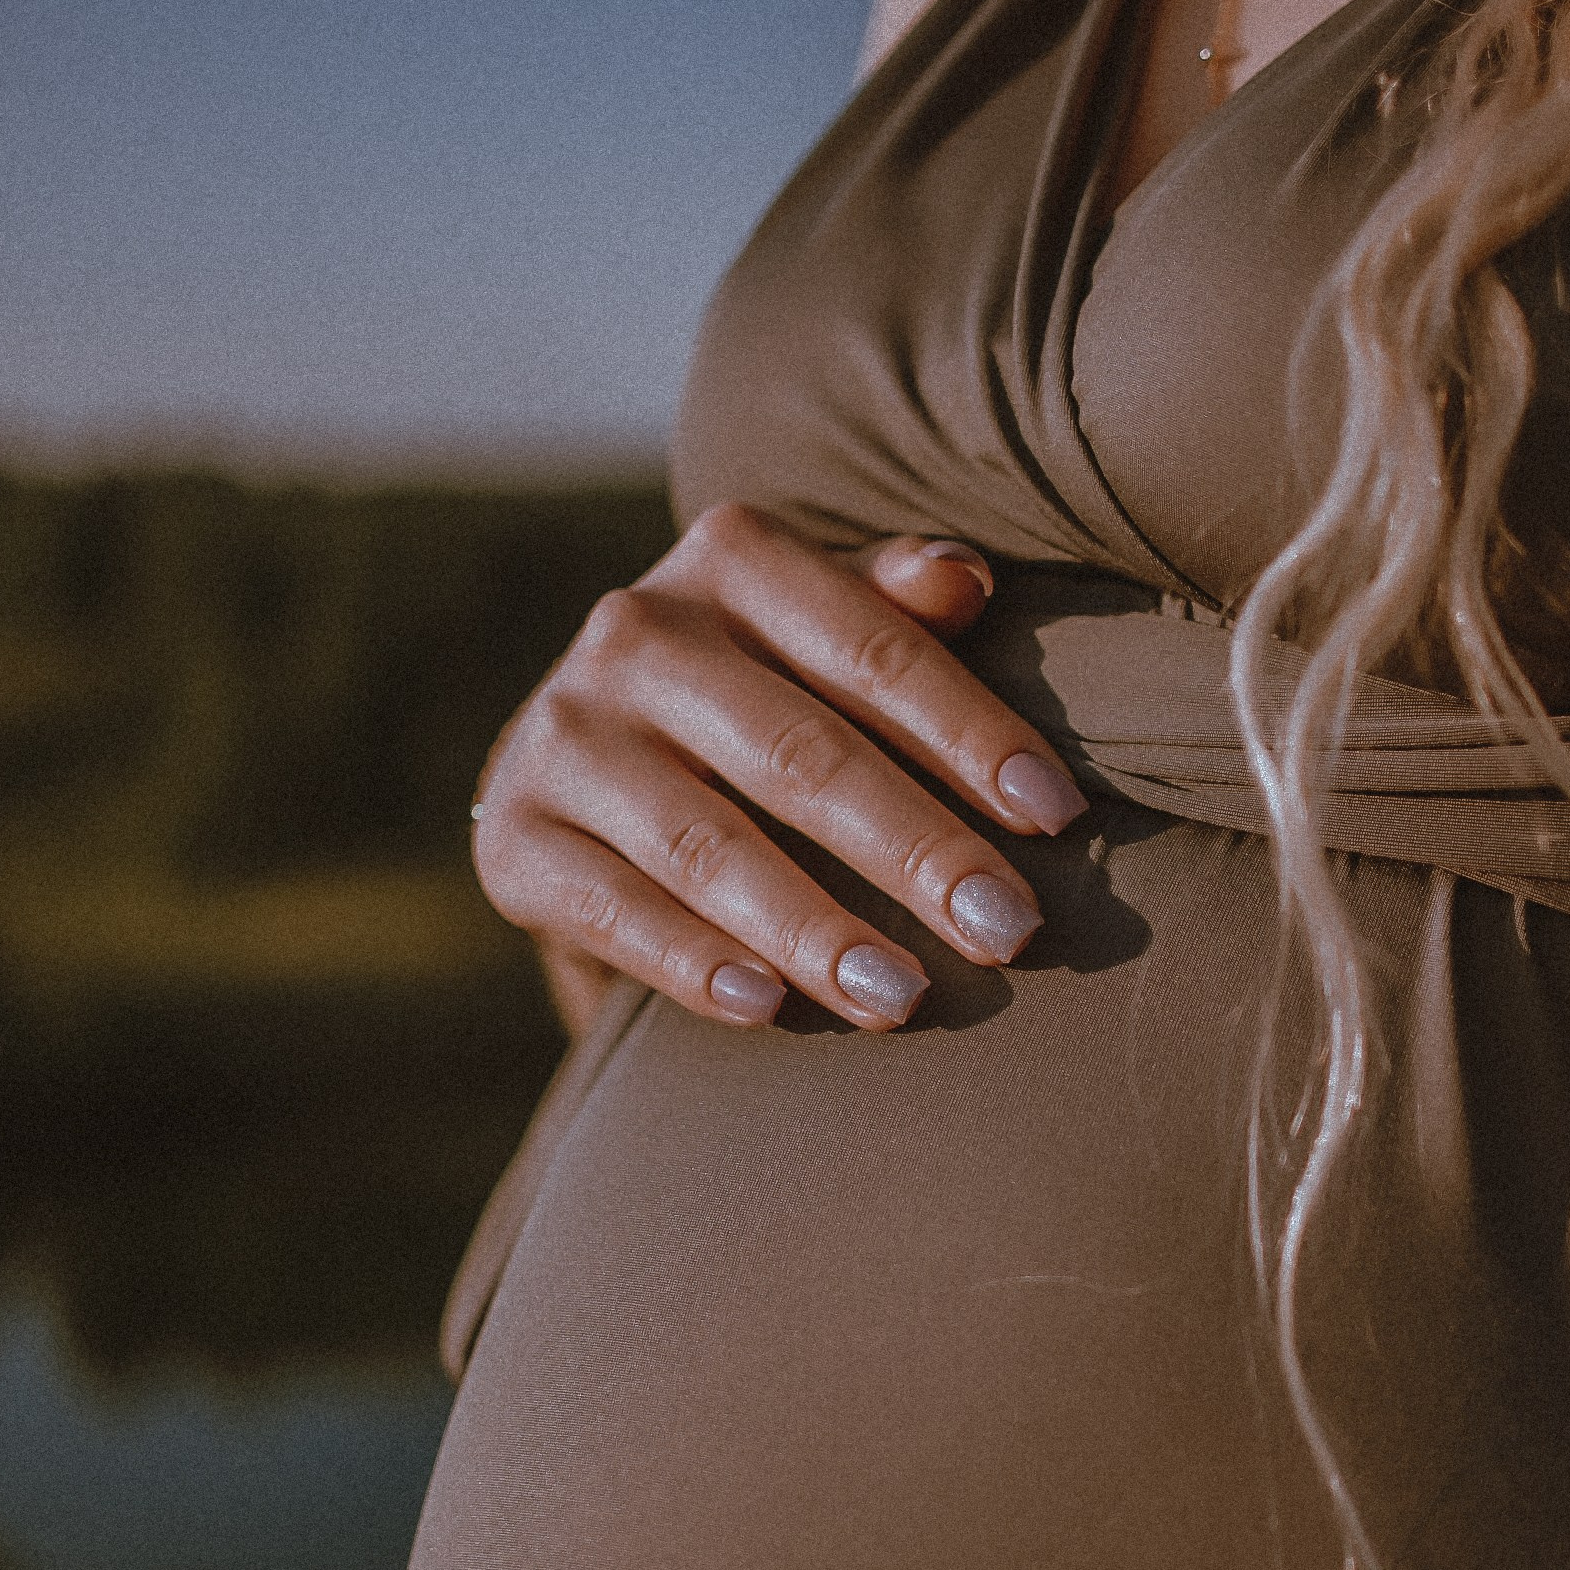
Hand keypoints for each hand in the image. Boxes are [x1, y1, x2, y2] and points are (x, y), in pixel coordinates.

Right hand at [471, 502, 1086, 1038]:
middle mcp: (633, 632)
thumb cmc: (760, 696)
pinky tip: (769, 1009)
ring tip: (901, 996)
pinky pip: (613, 908)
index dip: (970, 733)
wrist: (585, 769)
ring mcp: (561, 734)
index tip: (1058, 818)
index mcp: (730, 560)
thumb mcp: (823, 636)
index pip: (872, 649)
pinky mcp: (511, 838)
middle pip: (800, 752)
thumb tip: (964, 577)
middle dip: (915, 849)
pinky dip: (692, 963)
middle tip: (1007, 931)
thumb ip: (894, 609)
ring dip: (813, 928)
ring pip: (706, 842)